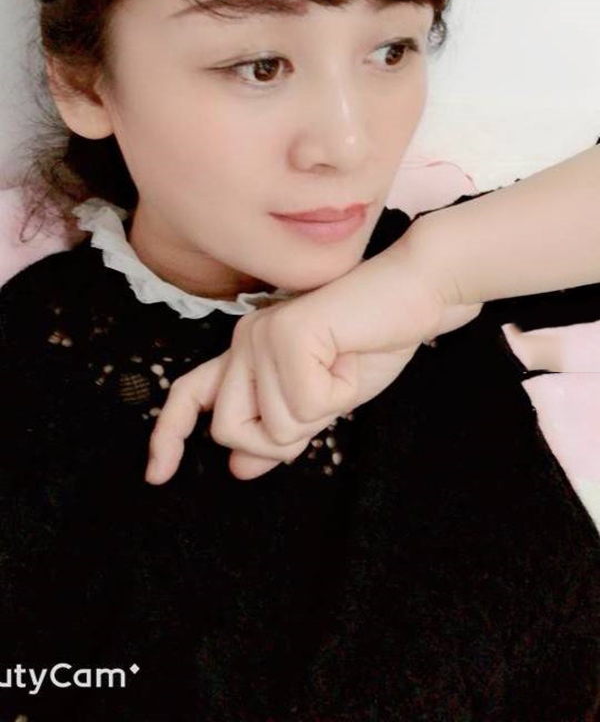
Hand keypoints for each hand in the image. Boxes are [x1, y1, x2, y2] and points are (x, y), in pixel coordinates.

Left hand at [145, 232, 480, 483]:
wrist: (414, 294)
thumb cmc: (373, 342)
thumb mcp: (323, 401)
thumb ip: (280, 430)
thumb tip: (238, 466)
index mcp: (247, 354)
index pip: (188, 395)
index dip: (167, 436)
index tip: (157, 476)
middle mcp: (244, 340)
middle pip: (229, 430)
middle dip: (279, 440)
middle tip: (324, 401)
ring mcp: (261, 334)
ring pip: (272, 426)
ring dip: (322, 411)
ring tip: (343, 367)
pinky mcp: (287, 334)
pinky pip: (306, 404)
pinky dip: (340, 394)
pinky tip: (350, 357)